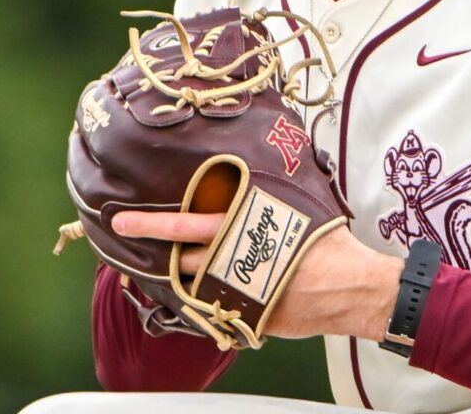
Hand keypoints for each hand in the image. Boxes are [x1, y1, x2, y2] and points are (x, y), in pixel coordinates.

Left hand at [111, 210, 403, 340]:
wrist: (348, 285)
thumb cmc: (326, 239)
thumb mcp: (298, 202)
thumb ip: (271, 191)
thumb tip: (264, 159)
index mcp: (242, 225)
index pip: (188, 222)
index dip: (154, 222)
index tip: (123, 219)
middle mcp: (231, 255)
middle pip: (179, 252)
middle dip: (149, 239)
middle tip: (122, 228)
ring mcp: (235, 287)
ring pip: (194, 279)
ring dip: (179, 271)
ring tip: (162, 261)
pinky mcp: (244, 311)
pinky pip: (214, 304)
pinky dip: (204, 297)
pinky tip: (199, 290)